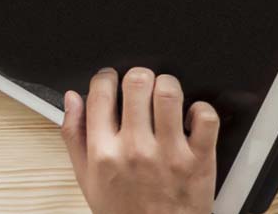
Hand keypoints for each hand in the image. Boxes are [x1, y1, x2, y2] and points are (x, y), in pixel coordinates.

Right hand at [62, 68, 218, 213]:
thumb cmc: (123, 210)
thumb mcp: (88, 179)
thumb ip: (75, 136)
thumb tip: (72, 98)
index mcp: (103, 153)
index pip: (100, 94)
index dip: (105, 78)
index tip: (110, 79)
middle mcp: (135, 149)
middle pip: (137, 84)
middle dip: (138, 77)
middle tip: (141, 86)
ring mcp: (168, 153)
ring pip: (169, 92)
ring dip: (168, 85)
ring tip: (166, 95)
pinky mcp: (198, 159)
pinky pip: (205, 116)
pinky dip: (201, 109)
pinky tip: (192, 117)